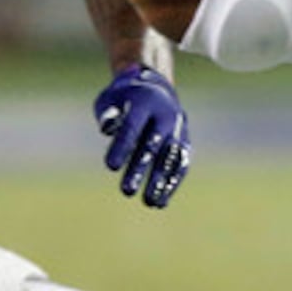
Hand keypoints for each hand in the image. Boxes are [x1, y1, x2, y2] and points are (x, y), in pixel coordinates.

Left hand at [94, 64, 190, 207]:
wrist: (156, 88)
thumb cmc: (125, 98)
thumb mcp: (110, 98)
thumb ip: (107, 113)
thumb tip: (107, 129)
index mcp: (145, 102)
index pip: (132, 127)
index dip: (122, 146)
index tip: (111, 167)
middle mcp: (165, 115)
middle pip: (152, 145)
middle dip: (140, 169)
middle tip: (126, 191)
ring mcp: (178, 129)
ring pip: (170, 157)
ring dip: (160, 180)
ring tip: (149, 202)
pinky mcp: (185, 141)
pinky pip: (181, 163)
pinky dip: (172, 182)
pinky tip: (161, 201)